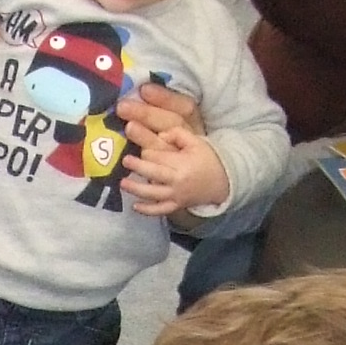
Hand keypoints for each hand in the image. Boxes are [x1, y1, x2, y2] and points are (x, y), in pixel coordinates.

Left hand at [121, 91, 229, 217]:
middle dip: (138, 167)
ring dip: (137, 189)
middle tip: (125, 160)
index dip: (148, 152)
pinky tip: (134, 206)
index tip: (139, 147)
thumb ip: (178, 134)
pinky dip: (147, 210)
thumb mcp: (196, 141)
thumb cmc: (206, 159)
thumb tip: (161, 135)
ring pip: (153, 194)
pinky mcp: (176, 205)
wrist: (222, 182)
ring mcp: (176, 196)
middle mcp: (177, 181)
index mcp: (182, 163)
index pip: (160, 157)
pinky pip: (160, 210)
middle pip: (154, 174)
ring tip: (123, 183)